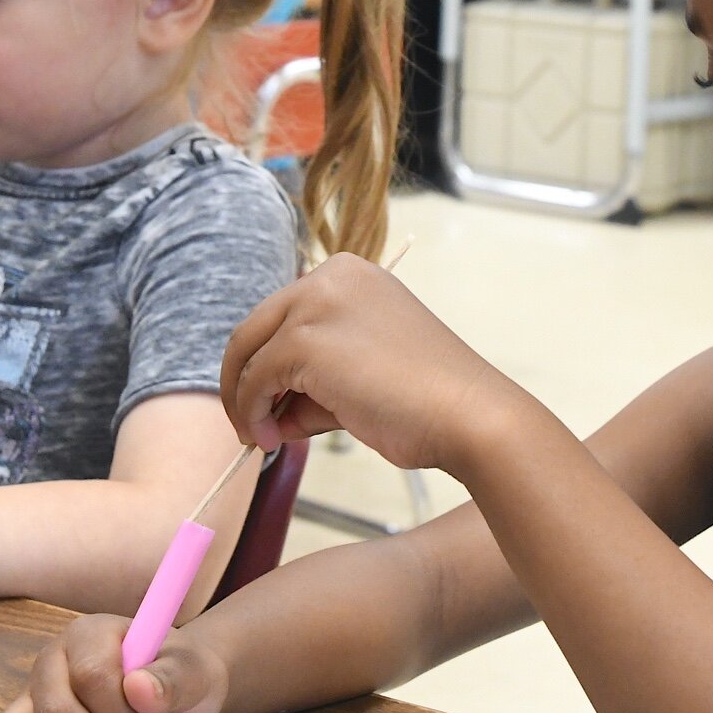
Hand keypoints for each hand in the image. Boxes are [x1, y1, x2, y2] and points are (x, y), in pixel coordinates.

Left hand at [220, 254, 527, 475]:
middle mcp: (330, 276)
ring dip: (246, 401)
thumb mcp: (361, 375)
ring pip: (247, 353)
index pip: (284, 316)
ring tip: (264, 438)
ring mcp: (315, 303)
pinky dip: (252, 412)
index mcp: (350, 274)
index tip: (270, 403)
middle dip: (244, 380)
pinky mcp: (304, 340)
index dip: (269, 363)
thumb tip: (267, 411)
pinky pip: (254, 380)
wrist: (469, 416)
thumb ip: (315, 380)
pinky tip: (272, 438)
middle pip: (255, 327)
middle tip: (251, 425)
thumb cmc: (428, 401)